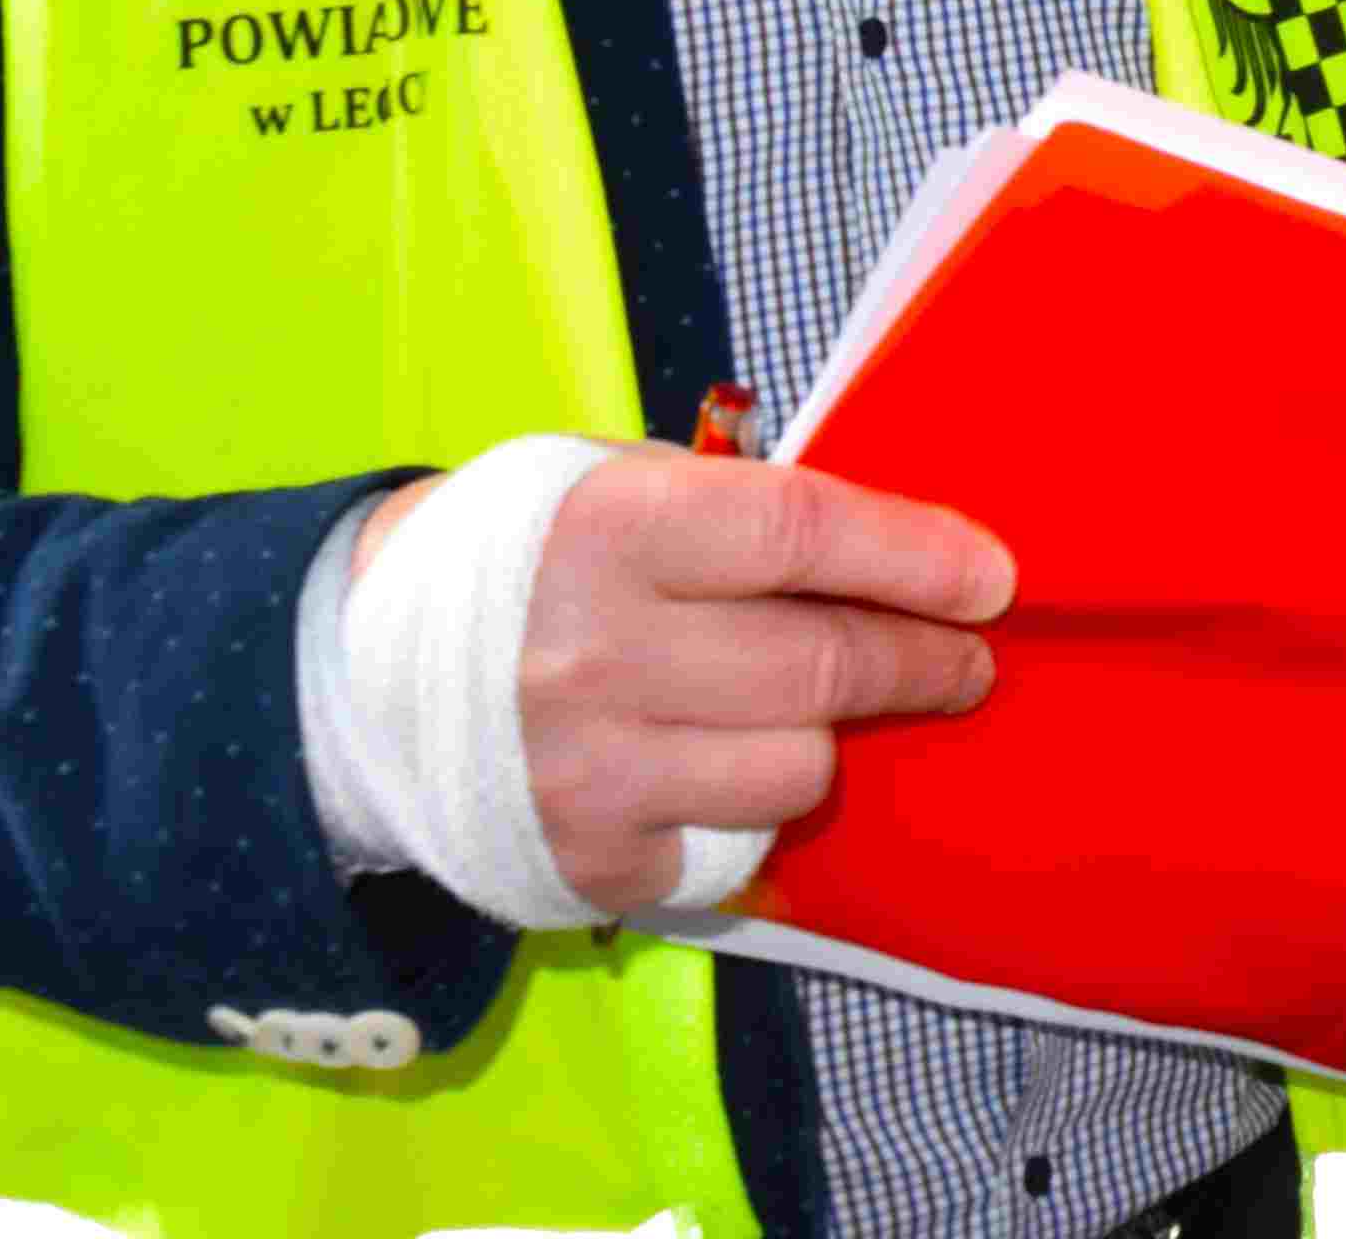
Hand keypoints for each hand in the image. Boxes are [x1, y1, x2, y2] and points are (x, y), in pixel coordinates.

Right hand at [351, 450, 1009, 917]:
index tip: (992, 577)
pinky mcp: (587, 862)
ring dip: (825, 737)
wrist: (353, 675)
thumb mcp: (607, 482)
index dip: (915, 557)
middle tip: (965, 658)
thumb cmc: (516, 553)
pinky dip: (745, 807)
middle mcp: (599, 653)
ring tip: (806, 709)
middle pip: (822, 664)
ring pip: (795, 767)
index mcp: (611, 530)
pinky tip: (715, 769)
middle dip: (922, 659)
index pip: (806, 536)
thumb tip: (890, 545)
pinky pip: (734, 843)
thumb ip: (734, 511)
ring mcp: (592, 770)